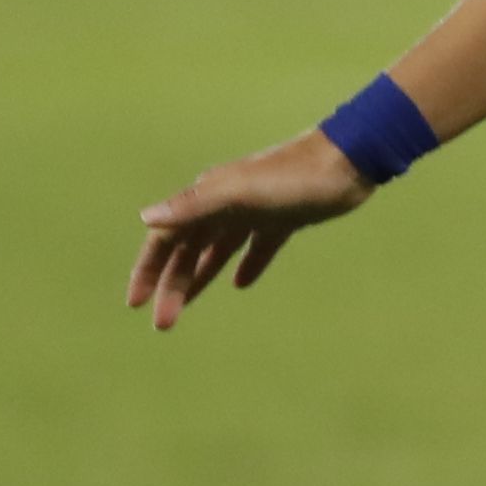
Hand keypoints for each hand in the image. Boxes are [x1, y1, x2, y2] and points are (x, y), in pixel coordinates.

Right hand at [127, 129, 372, 330]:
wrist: (349, 162)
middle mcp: (226, 203)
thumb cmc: (292, 177)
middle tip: (164, 323)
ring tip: (185, 309)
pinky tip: (241, 283)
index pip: (167, 238)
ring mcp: (256, 211)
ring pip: (218, 250)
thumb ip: (194, 205)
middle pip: (189, 250)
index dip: (148, 270)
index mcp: (209, 196)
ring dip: (201, 278)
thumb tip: (145, 217)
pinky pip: (257, 246)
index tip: (136, 303)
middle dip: (173, 285)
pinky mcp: (284, 218)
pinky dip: (247, 264)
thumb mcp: (240, 193)